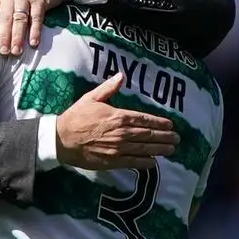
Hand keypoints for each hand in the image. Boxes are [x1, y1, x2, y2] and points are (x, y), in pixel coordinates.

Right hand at [54, 73, 179, 169]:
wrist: (61, 139)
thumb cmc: (76, 117)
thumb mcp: (91, 98)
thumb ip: (108, 88)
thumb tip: (121, 76)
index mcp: (118, 116)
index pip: (145, 119)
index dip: (160, 122)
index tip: (170, 124)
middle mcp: (122, 133)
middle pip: (149, 135)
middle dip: (165, 137)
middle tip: (177, 138)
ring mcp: (118, 148)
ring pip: (145, 149)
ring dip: (160, 149)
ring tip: (171, 149)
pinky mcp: (112, 161)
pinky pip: (133, 162)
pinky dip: (145, 162)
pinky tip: (153, 162)